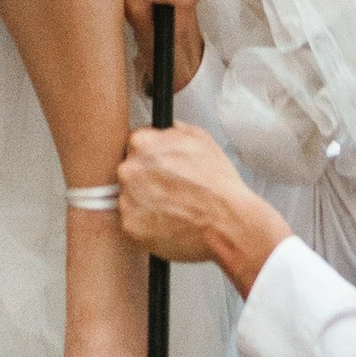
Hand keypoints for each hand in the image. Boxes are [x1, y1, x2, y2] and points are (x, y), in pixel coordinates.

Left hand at [118, 123, 289, 296]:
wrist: (227, 220)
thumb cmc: (217, 183)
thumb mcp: (200, 139)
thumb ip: (172, 130)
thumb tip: (162, 130)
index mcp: (142, 144)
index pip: (134, 145)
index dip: (149, 157)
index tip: (159, 168)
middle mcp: (129, 170)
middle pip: (129, 171)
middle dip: (145, 179)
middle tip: (168, 189)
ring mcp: (127, 199)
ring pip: (129, 197)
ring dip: (144, 202)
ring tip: (171, 208)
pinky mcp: (130, 226)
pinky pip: (133, 222)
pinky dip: (147, 225)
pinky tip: (167, 222)